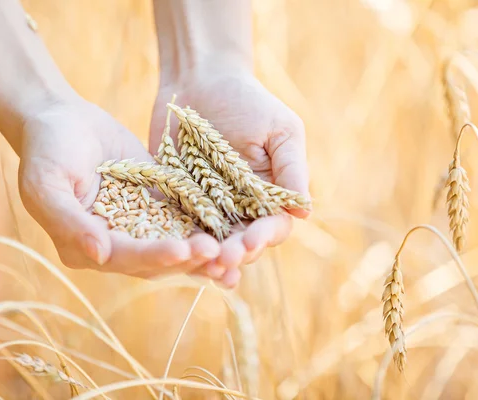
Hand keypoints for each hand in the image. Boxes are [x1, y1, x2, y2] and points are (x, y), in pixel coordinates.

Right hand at [18, 96, 220, 277]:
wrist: (61, 117)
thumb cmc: (46, 150)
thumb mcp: (45, 185)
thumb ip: (69, 221)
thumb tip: (100, 256)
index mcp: (84, 247)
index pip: (124, 257)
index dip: (153, 256)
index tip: (182, 251)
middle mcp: (113, 244)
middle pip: (154, 260)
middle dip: (186, 258)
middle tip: (218, 254)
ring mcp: (137, 225)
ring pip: (173, 244)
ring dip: (201, 251)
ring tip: (234, 252)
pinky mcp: (156, 204)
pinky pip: (182, 218)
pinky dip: (204, 225)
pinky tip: (232, 229)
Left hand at [150, 71, 310, 282]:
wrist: (200, 80)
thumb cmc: (248, 101)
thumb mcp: (280, 130)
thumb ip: (292, 169)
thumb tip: (305, 212)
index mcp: (268, 195)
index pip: (271, 227)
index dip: (263, 237)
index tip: (251, 242)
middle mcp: (238, 208)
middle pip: (240, 242)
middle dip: (234, 254)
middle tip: (223, 260)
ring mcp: (205, 207)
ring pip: (209, 243)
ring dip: (207, 257)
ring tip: (201, 264)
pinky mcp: (175, 201)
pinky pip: (176, 227)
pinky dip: (176, 242)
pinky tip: (172, 252)